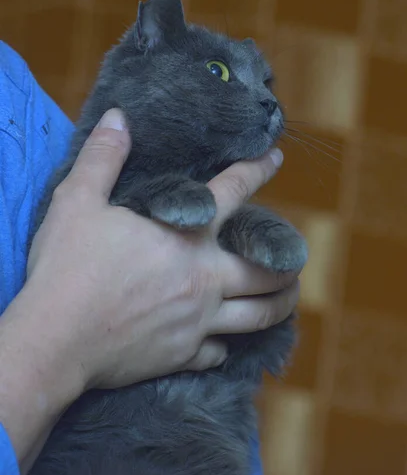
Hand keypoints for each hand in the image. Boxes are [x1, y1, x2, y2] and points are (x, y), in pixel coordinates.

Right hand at [26, 108, 299, 389]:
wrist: (56, 340)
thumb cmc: (67, 270)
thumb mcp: (76, 202)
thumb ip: (103, 158)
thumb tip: (118, 119)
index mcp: (187, 237)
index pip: (233, 192)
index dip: (257, 170)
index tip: (275, 159)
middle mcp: (205, 279)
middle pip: (267, 272)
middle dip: (288, 264)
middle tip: (295, 261)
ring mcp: (198, 321)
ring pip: (258, 316)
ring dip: (280, 305)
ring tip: (287, 298)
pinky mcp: (183, 355)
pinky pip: (218, 352)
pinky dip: (225, 346)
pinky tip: (222, 343)